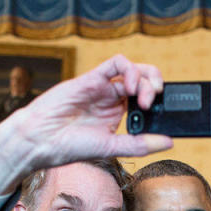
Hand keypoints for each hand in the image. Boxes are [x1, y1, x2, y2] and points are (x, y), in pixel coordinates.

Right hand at [0, 55, 173, 195]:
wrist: (40, 139)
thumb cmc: (69, 147)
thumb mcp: (111, 147)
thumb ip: (140, 144)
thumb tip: (169, 142)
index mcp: (117, 117)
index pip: (145, 103)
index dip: (158, 105)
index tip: (165, 114)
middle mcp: (111, 101)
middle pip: (144, 84)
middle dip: (155, 89)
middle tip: (153, 102)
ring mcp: (102, 88)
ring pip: (134, 71)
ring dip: (146, 79)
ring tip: (144, 97)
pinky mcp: (92, 78)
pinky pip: (116, 63)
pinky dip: (130, 69)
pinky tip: (130, 86)